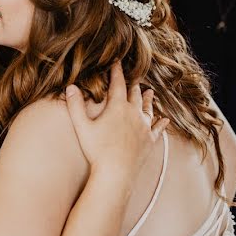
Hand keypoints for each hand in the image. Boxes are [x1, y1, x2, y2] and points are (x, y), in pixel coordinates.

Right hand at [65, 62, 168, 179]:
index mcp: (118, 107)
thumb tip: (70, 87)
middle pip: (134, 94)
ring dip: (147, 99)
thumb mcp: (82, 127)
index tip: (118, 62)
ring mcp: (144, 127)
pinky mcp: (149, 141)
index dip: (117, 72)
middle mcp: (134, 114)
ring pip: (147, 108)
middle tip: (134, 77)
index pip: (118, 84)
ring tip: (150, 92)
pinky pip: (157, 129)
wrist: (116, 173)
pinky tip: (165, 119)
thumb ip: (75, 105)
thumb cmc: (97, 150)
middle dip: (133, 85)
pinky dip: (161, 123)